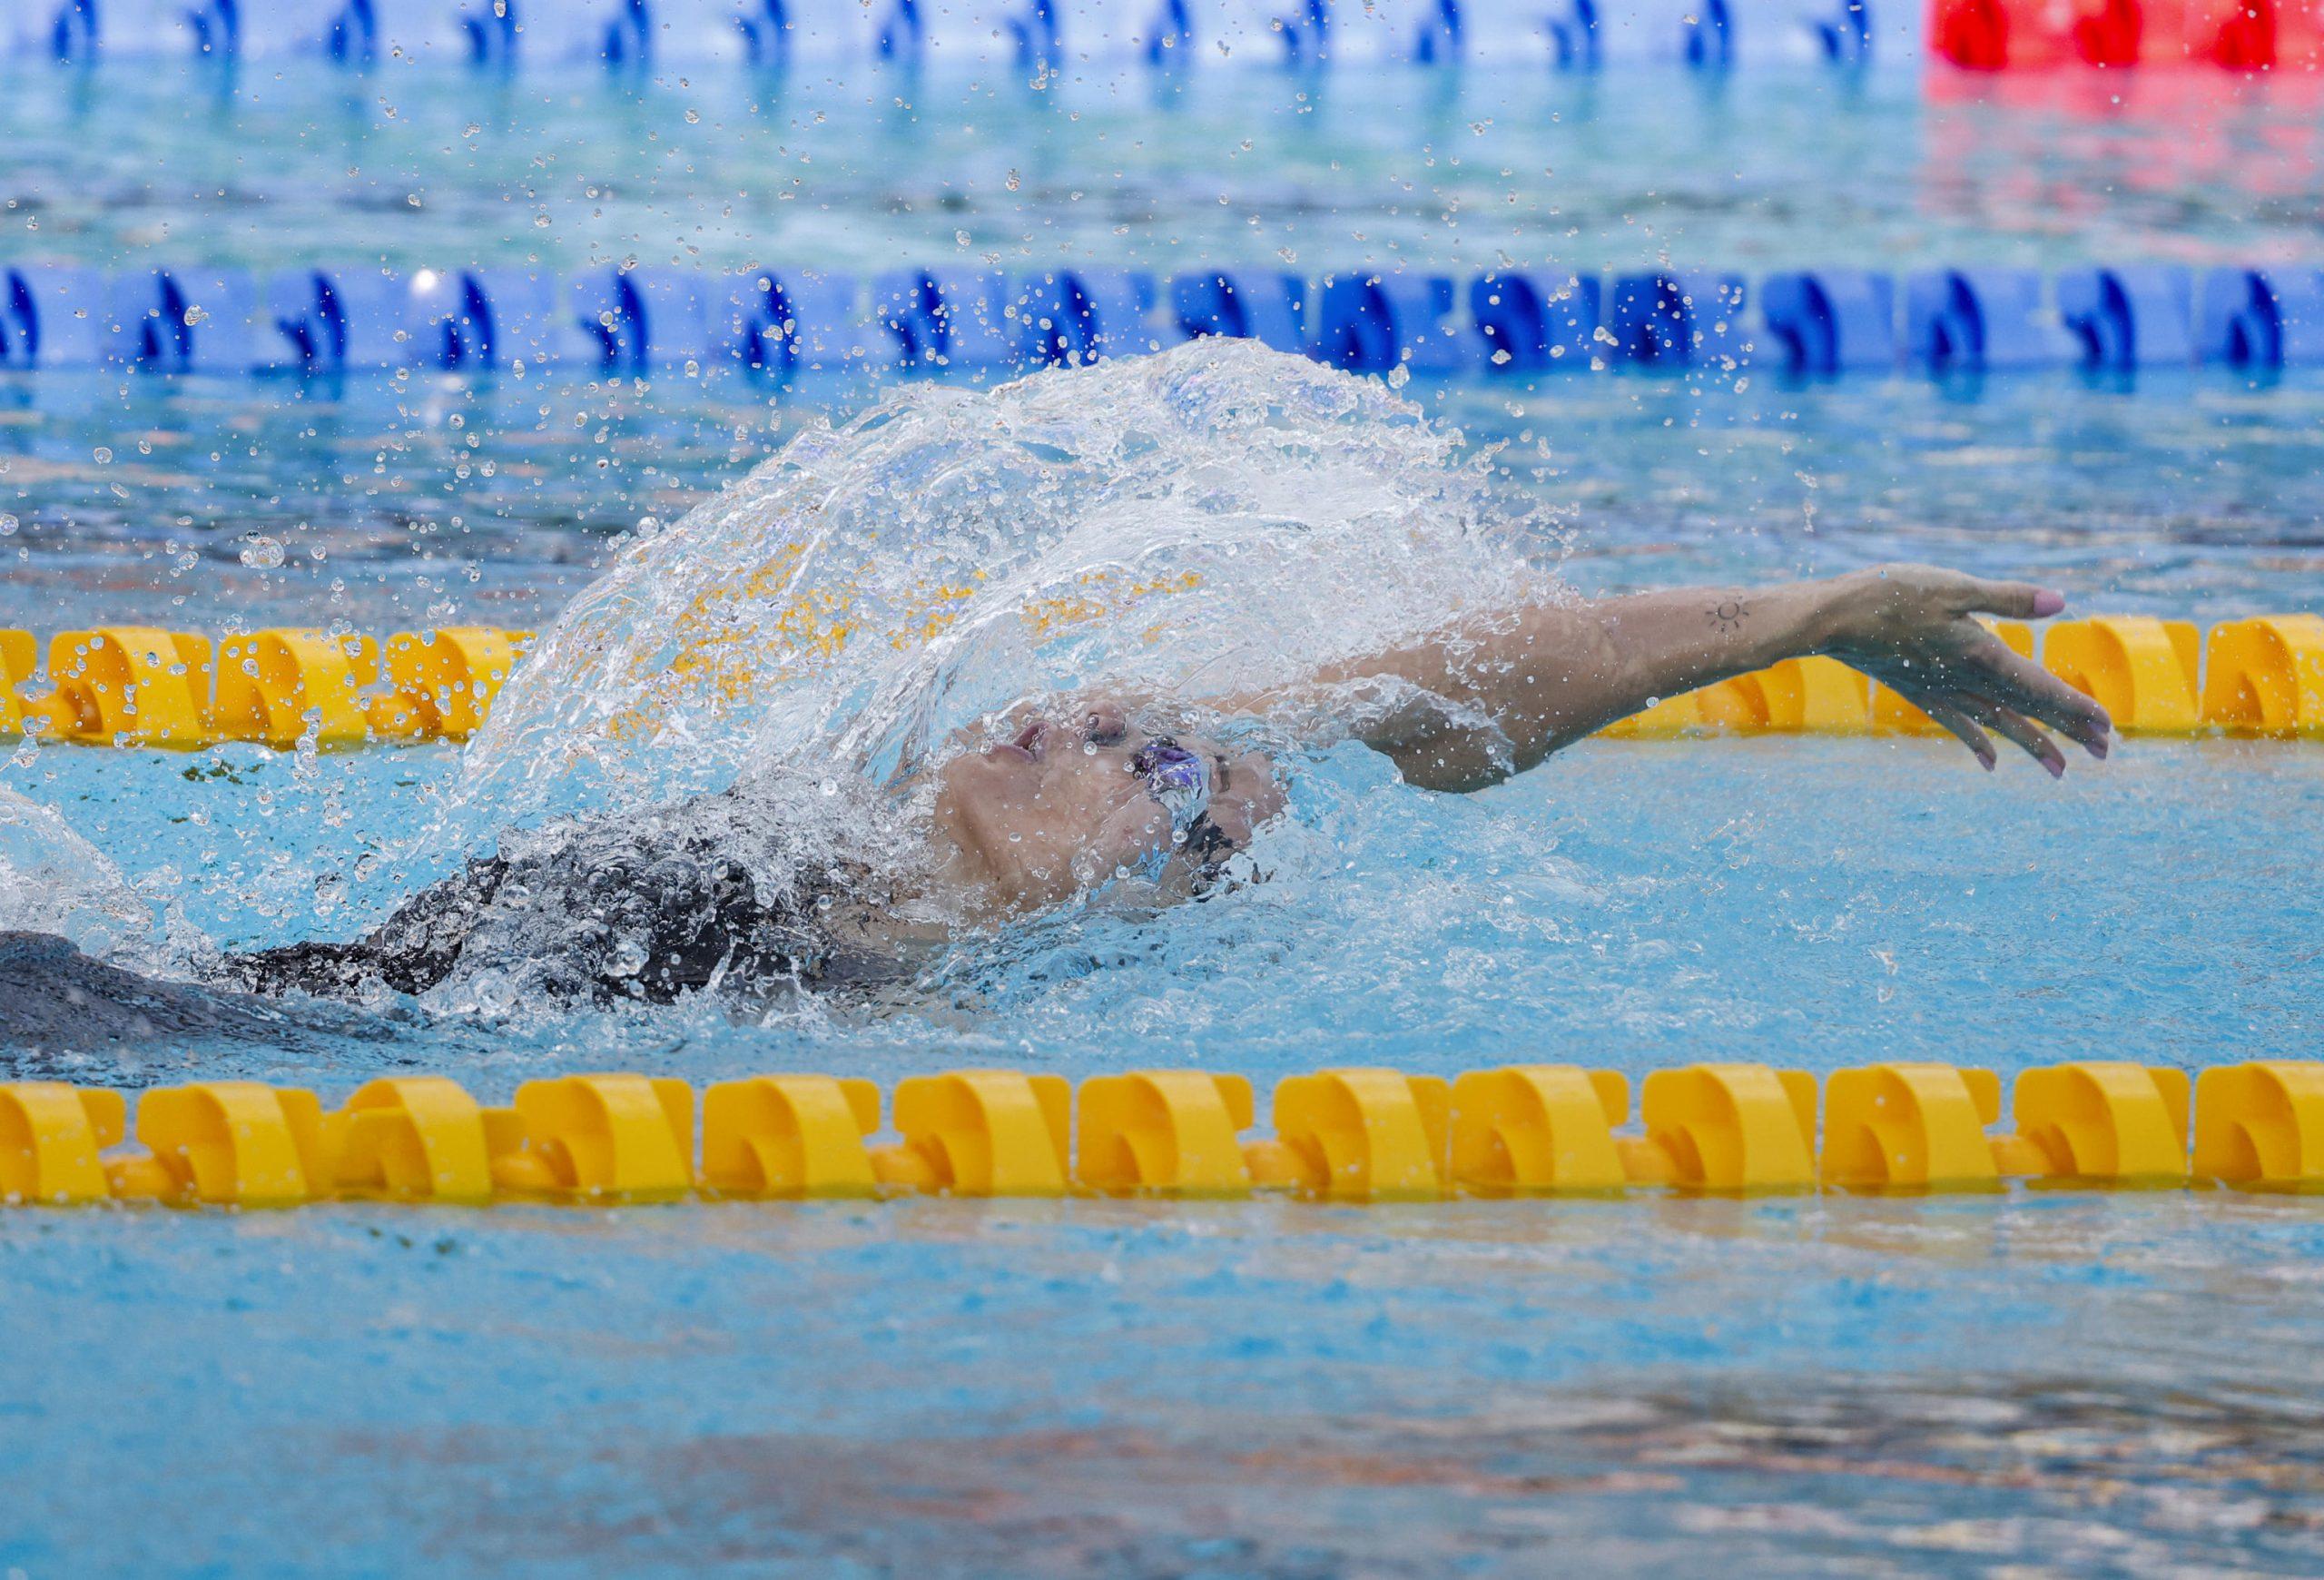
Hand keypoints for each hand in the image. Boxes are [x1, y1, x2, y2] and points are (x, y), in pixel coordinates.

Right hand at [1818, 564, 2111, 776]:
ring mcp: (1942, 691)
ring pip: (1997, 723)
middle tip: (2104, 753)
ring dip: (2031, 745)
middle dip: (2066, 731)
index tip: (2107, 728)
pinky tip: (1991, 762)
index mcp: (1982, 654)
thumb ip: (2008, 598)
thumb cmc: (1892, 594)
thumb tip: (2060, 602)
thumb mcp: (1955, 587)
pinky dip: (1978, 742)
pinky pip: (1957, 724)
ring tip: (2061, 769)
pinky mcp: (1919, 692)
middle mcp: (1966, 680)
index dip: (2075, 707)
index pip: (2039, 687)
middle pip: (2027, 710)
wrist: (1832, 620)